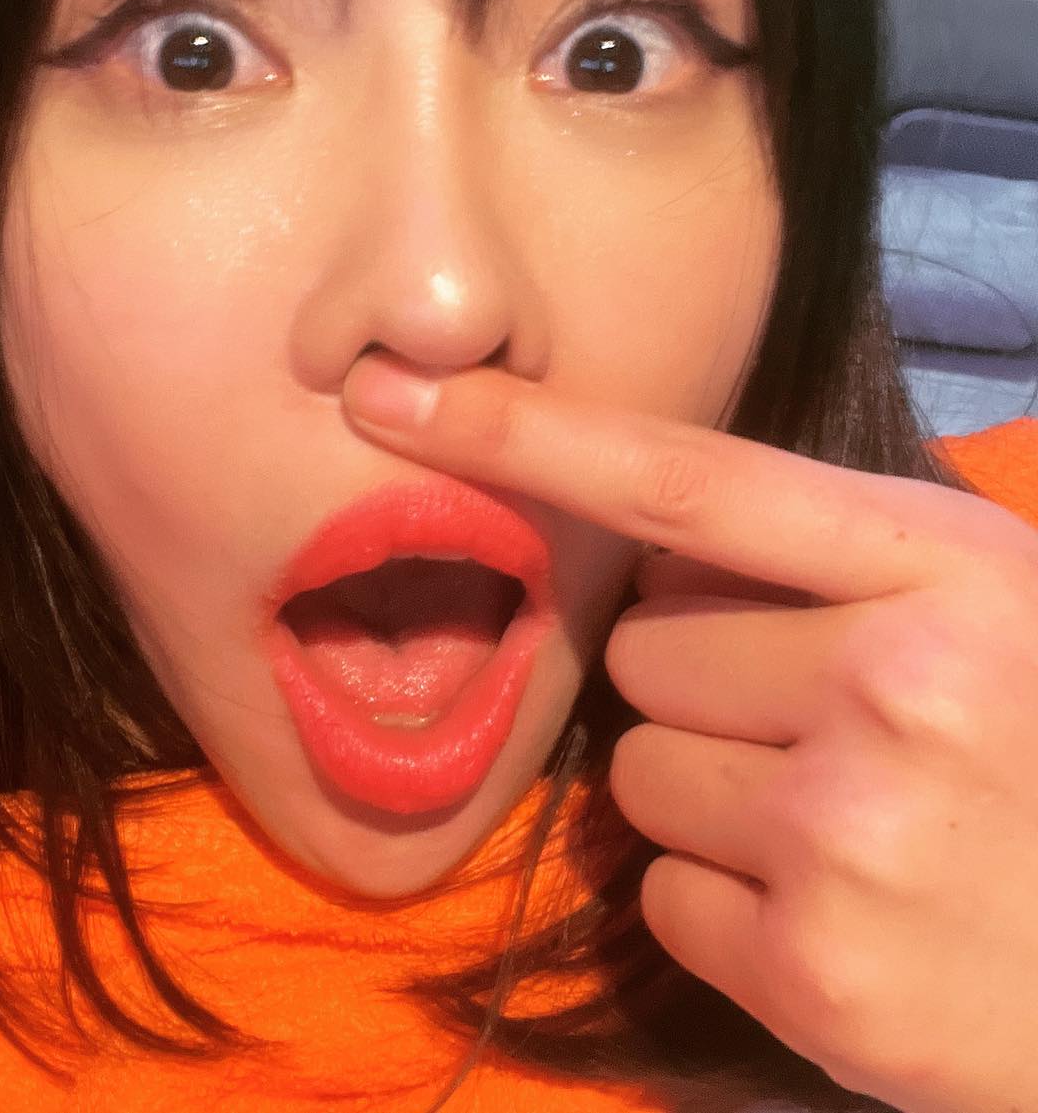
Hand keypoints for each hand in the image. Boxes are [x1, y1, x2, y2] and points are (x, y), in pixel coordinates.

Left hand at [342, 354, 1037, 1112]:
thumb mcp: (991, 608)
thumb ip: (827, 557)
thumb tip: (646, 547)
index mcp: (944, 567)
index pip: (682, 478)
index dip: (518, 431)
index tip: (389, 391)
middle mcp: (892, 683)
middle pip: (644, 648)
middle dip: (705, 686)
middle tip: (832, 733)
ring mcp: (847, 834)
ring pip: (639, 774)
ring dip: (711, 798)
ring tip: (846, 826)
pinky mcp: (816, 975)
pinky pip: (661, 896)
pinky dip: (724, 908)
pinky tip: (838, 918)